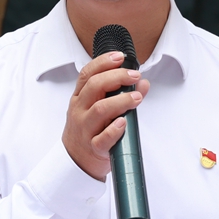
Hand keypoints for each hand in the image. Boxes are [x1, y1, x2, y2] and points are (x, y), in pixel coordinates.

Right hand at [62, 52, 149, 179]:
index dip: (103, 62)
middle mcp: (80, 110)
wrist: (75, 161)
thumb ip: (121, 94)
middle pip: (95, 87)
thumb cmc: (89, 130)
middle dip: (117, 77)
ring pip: (100, 110)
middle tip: (134, 76)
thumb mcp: (100, 109)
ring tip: (136, 97)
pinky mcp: (94, 147)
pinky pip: (103, 138)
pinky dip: (114, 130)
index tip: (120, 57)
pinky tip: (123, 122)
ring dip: (120, 101)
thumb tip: (143, 83)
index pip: (88, 73)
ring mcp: (85, 129)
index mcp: (80, 97)